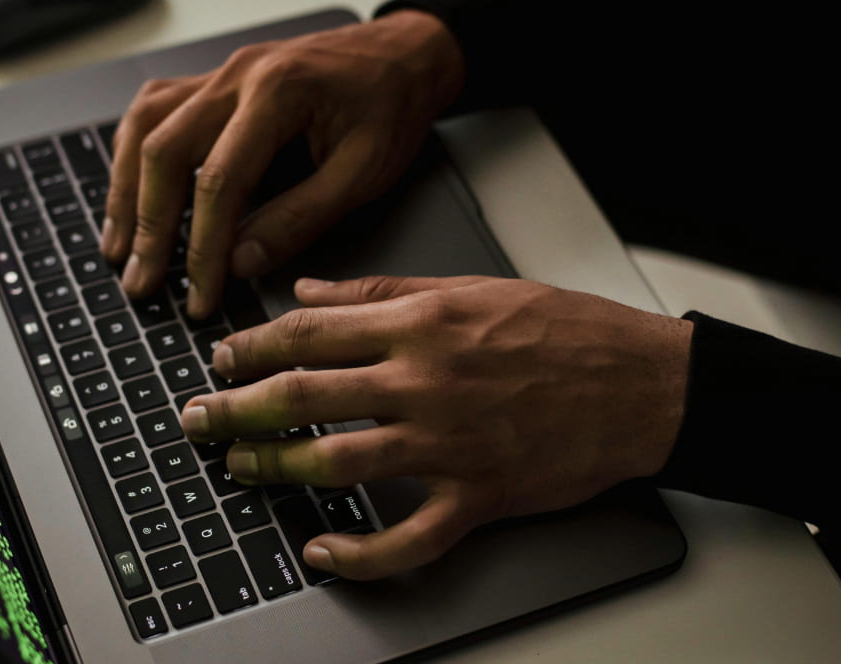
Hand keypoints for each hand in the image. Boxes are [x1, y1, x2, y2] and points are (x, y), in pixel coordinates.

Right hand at [100, 11, 463, 317]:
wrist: (403, 55)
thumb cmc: (390, 106)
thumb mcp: (363, 172)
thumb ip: (301, 218)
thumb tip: (241, 262)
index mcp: (278, 92)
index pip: (219, 180)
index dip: (203, 247)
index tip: (199, 294)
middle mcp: (237, 76)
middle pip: (164, 150)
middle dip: (149, 225)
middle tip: (142, 282)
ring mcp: (220, 74)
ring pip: (145, 127)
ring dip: (125, 190)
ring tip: (119, 247)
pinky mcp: (215, 82)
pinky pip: (154, 111)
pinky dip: (133, 154)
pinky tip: (128, 191)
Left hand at [179, 275, 692, 578]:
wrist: (642, 384)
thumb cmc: (565, 330)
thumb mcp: (470, 286)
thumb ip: (381, 288)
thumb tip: (310, 290)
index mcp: (420, 322)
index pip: (308, 332)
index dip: (250, 348)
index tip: (220, 360)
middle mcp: (425, 381)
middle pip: (303, 396)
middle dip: (236, 410)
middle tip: (198, 420)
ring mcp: (449, 444)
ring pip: (337, 463)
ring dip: (276, 470)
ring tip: (239, 470)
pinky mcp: (477, 497)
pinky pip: (407, 539)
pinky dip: (359, 554)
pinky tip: (322, 552)